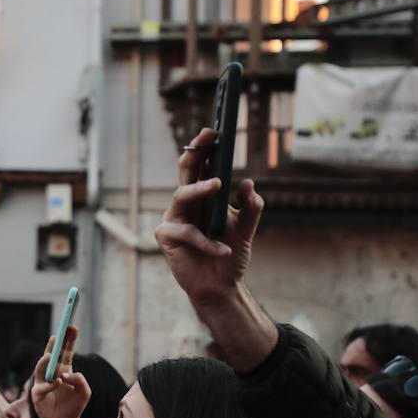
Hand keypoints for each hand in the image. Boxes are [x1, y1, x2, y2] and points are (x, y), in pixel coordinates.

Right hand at [31, 327, 91, 417]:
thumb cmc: (74, 406)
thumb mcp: (84, 392)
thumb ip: (80, 381)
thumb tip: (65, 375)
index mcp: (64, 370)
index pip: (66, 351)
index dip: (69, 340)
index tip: (72, 327)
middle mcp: (52, 373)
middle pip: (52, 355)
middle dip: (55, 344)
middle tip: (59, 333)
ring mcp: (43, 382)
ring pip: (41, 367)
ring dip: (46, 360)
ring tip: (51, 355)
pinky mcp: (37, 394)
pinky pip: (43, 386)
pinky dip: (51, 384)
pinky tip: (59, 381)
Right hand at [154, 128, 261, 309]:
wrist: (220, 285)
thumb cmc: (229, 254)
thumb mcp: (246, 228)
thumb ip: (250, 207)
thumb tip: (248, 184)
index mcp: (202, 196)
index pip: (201, 166)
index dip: (204, 148)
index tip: (214, 132)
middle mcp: (186, 203)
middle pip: (185, 172)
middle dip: (195, 152)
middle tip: (207, 139)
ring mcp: (174, 219)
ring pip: (181, 196)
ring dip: (199, 189)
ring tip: (218, 185)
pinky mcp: (167, 237)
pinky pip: (186, 232)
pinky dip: (207, 241)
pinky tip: (222, 251)